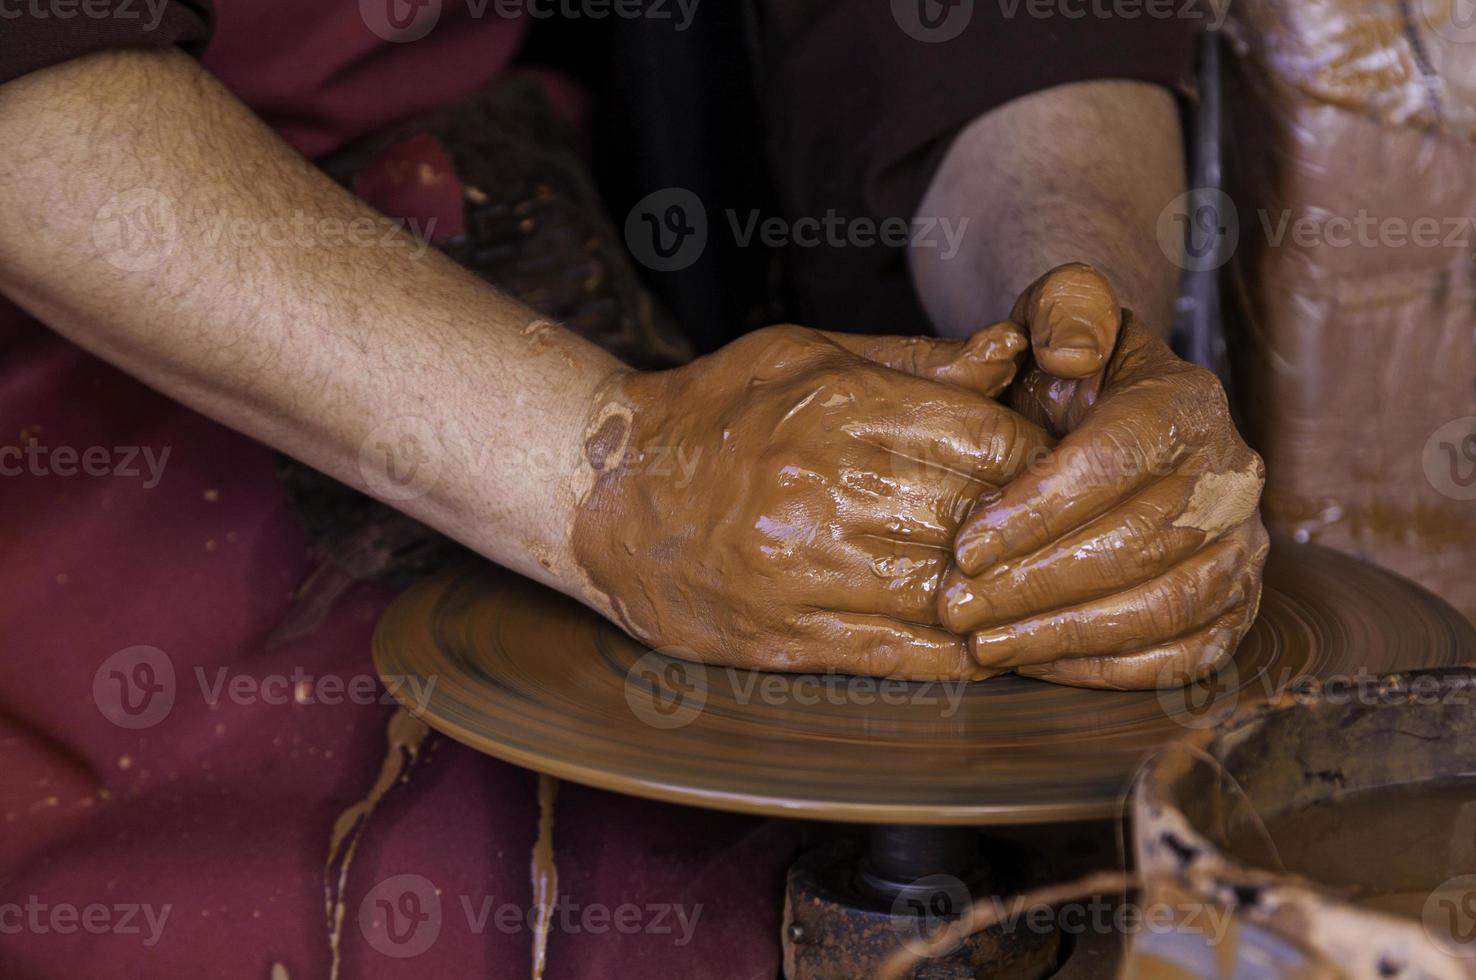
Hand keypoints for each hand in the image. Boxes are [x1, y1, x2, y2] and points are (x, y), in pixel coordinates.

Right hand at [571, 322, 1049, 678]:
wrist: (601, 491)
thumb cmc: (714, 411)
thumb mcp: (805, 354)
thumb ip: (914, 361)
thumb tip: (1011, 356)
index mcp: (838, 405)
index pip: (988, 440)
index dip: (1040, 460)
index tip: (1057, 469)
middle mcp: (825, 488)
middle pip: (979, 518)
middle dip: (1032, 530)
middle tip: (1064, 535)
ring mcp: (803, 570)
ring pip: (948, 593)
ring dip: (1002, 599)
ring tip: (1035, 592)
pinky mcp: (785, 635)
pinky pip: (900, 655)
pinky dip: (956, 655)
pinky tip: (986, 642)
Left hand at [940, 264, 1268, 689]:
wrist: (1108, 412)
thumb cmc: (1068, 367)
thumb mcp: (1060, 310)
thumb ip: (1064, 308)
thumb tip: (1070, 352)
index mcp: (1187, 401)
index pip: (1117, 461)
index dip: (1039, 510)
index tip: (964, 547)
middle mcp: (1232, 475)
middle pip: (1139, 544)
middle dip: (1037, 584)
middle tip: (957, 607)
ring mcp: (1242, 545)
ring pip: (1165, 606)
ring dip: (1067, 634)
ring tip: (986, 644)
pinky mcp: (1235, 604)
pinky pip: (1187, 653)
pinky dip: (1112, 669)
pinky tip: (1039, 664)